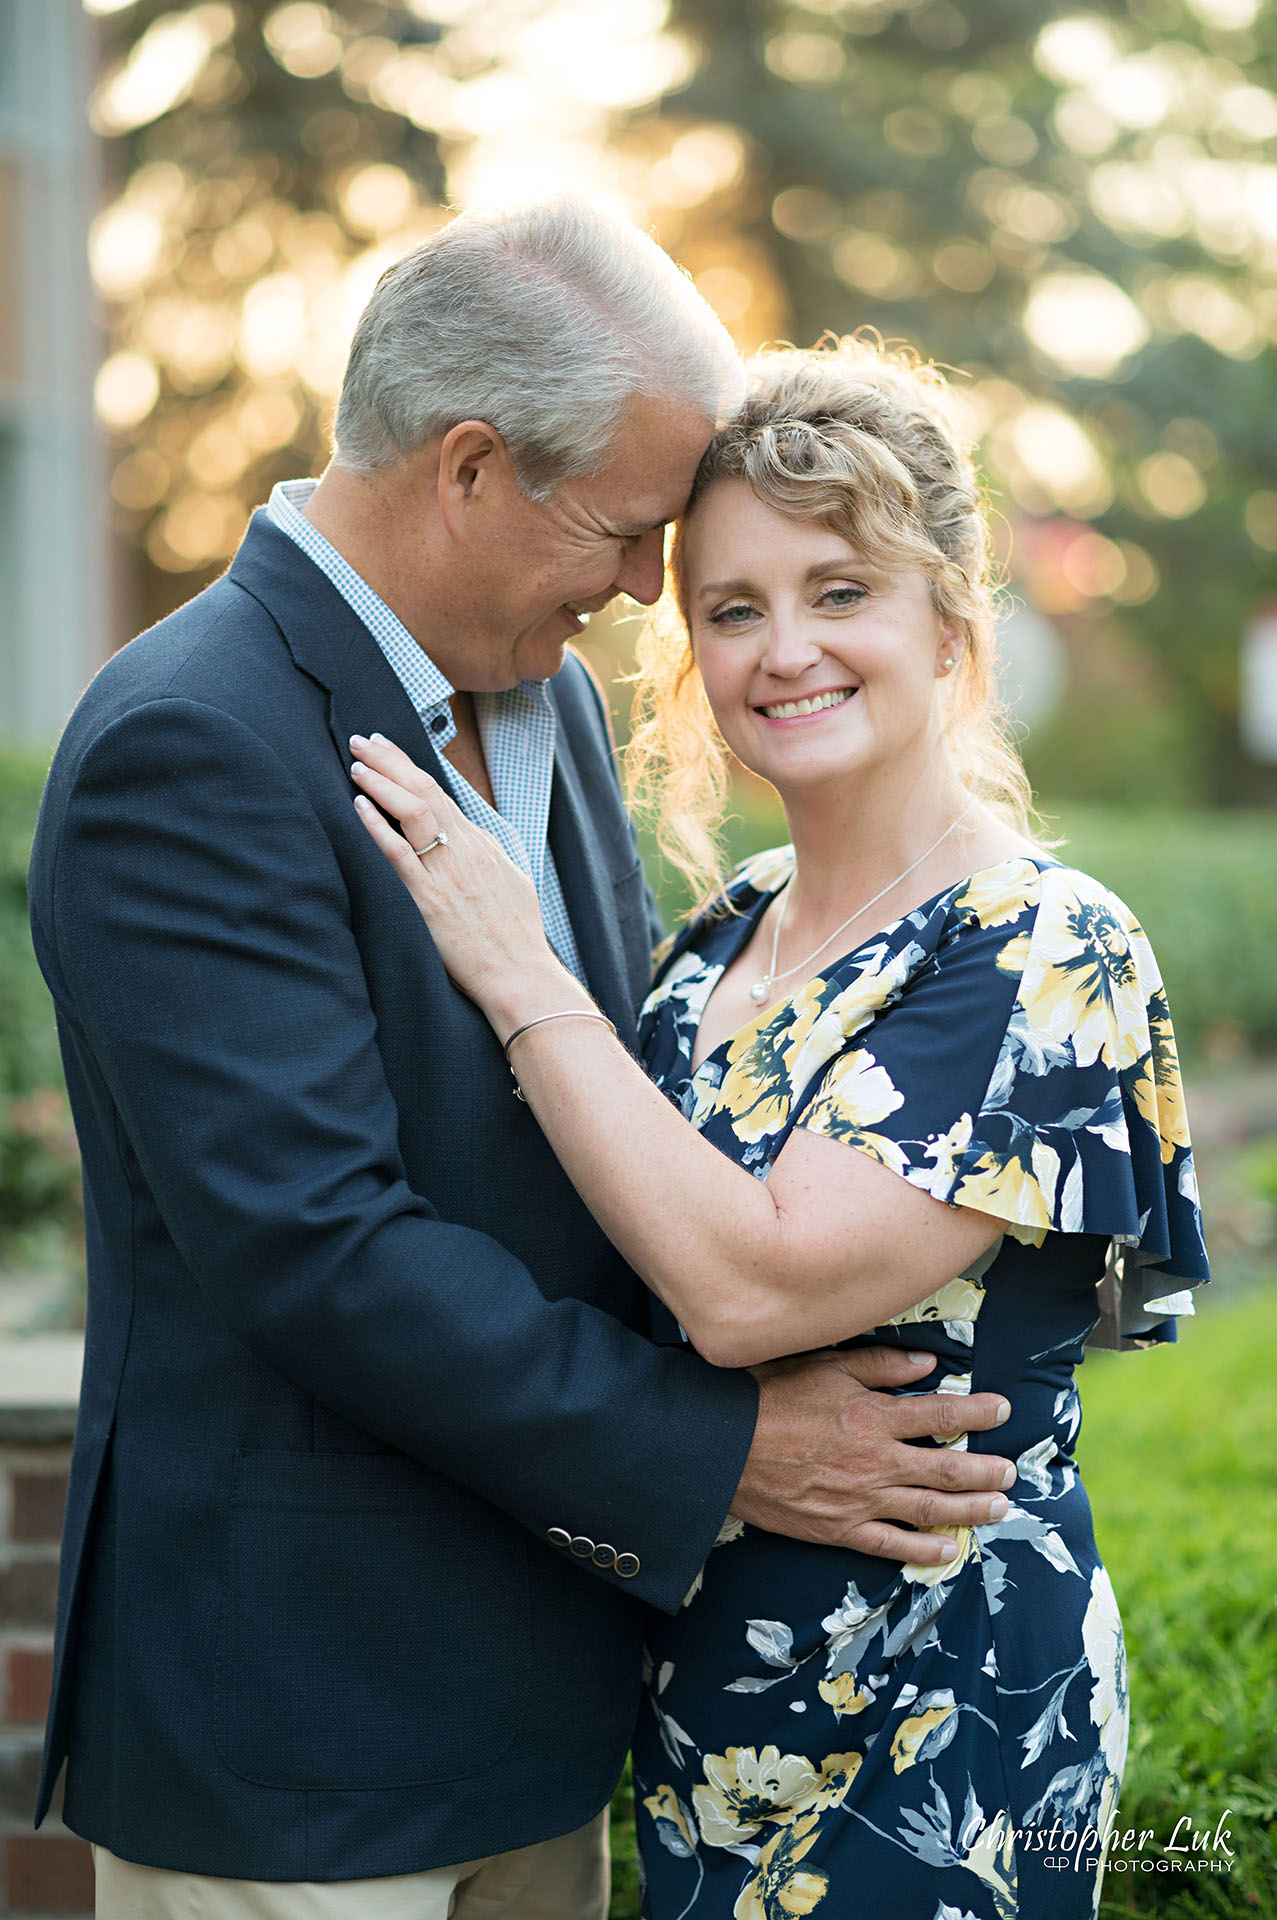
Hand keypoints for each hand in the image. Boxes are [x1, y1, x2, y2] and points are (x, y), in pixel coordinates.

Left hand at [350, 733, 576, 1022]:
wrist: (521, 975)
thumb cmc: (517, 938)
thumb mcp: (511, 884)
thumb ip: (488, 858)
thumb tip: (471, 840)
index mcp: (483, 845)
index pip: (441, 794)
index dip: (411, 768)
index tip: (388, 750)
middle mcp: (466, 850)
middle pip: (426, 790)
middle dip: (392, 760)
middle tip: (364, 738)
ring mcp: (448, 873)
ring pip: (414, 811)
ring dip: (382, 781)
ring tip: (357, 762)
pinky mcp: (430, 900)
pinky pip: (400, 853)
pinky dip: (377, 825)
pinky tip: (359, 804)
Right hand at [732, 1347, 1014, 1564]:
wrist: (722, 1447)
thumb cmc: (769, 1397)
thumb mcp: (824, 1366)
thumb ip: (879, 1365)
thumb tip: (928, 1366)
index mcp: (873, 1416)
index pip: (940, 1415)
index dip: (976, 1413)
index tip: (1003, 1410)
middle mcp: (875, 1461)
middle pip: (946, 1469)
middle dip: (985, 1470)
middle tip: (1012, 1472)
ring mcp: (860, 1500)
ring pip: (929, 1509)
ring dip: (970, 1510)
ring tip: (1000, 1508)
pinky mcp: (839, 1530)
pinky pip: (891, 1545)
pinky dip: (923, 1550)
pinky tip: (948, 1550)